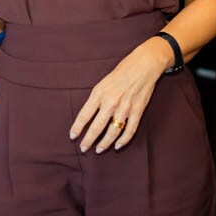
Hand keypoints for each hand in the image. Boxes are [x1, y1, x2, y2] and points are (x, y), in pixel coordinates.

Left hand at [69, 38, 169, 153]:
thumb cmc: (120, 73)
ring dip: (104, 144)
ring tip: (98, 150)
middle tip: (83, 148)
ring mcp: (125, 108)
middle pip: (96, 127)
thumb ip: (96, 99)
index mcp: (99, 93)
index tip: (72, 137)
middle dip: (88, 140)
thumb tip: (88, 117)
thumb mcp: (102, 83)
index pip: (84, 115)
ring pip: (113, 132)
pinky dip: (123, 141)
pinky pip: (129, 130)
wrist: (143, 65)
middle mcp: (111, 102)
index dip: (77, 128)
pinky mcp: (138, 111)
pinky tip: (117, 146)